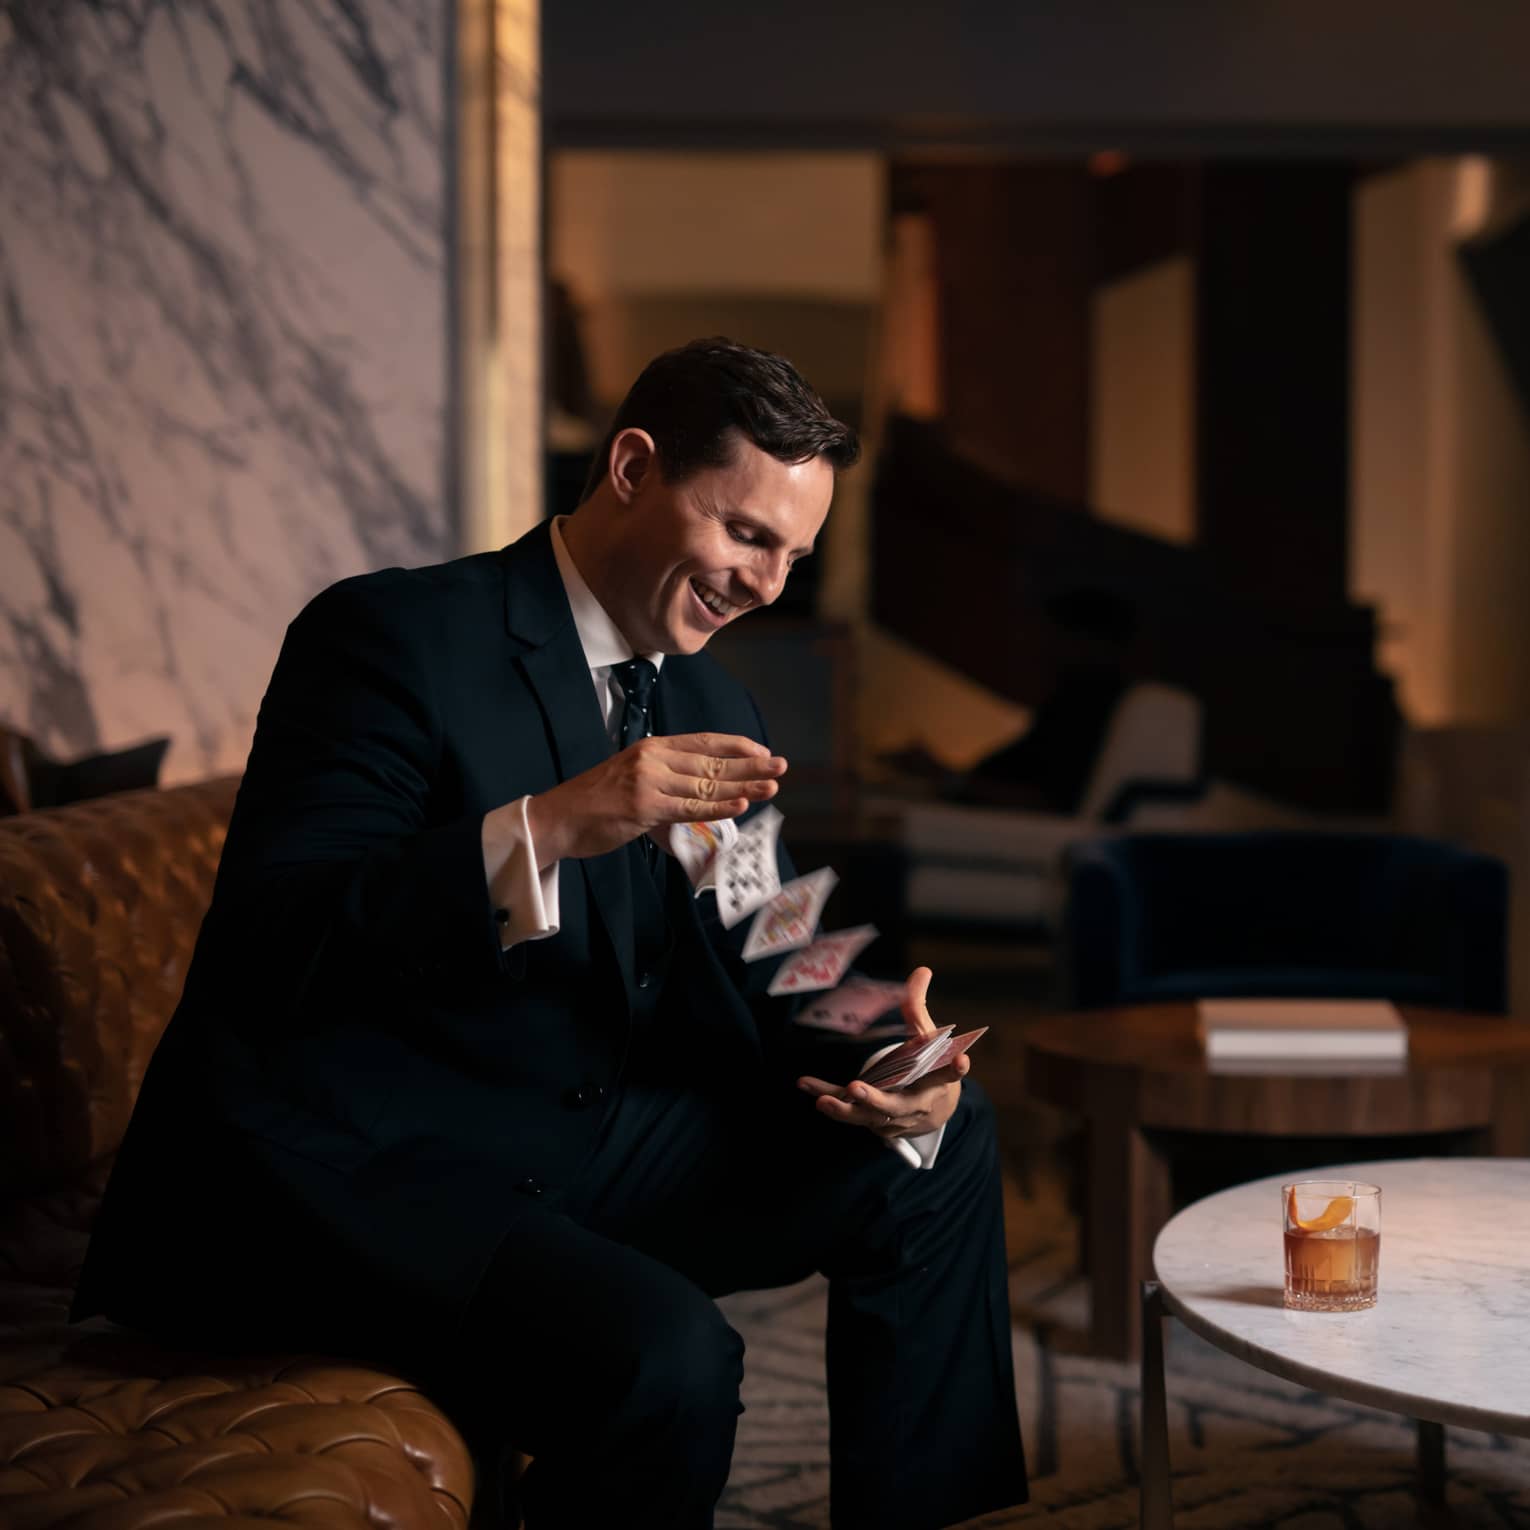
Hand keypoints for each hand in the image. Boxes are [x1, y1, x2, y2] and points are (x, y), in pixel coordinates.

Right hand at [524, 732, 785, 863]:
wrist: (557, 818)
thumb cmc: (594, 803)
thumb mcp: (632, 781)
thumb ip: (665, 786)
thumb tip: (698, 799)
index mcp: (651, 748)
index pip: (703, 742)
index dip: (735, 746)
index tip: (761, 750)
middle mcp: (653, 758)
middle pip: (712, 762)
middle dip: (750, 765)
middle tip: (781, 765)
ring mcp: (649, 782)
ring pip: (706, 785)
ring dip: (744, 786)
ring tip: (772, 785)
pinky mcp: (644, 807)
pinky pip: (690, 808)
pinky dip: (719, 808)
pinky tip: (742, 804)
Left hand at [796, 967, 967, 1141]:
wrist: (930, 1110)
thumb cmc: (928, 1068)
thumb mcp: (927, 1039)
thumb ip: (918, 1007)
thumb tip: (921, 970)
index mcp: (934, 1083)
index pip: (946, 1076)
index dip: (954, 1070)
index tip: (962, 1060)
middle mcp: (913, 1103)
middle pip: (896, 1105)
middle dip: (876, 1099)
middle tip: (857, 1088)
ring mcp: (889, 1115)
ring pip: (867, 1116)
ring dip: (845, 1108)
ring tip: (823, 1101)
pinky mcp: (869, 1116)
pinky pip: (845, 1107)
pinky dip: (824, 1094)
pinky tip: (803, 1083)